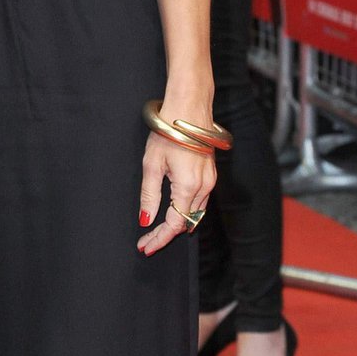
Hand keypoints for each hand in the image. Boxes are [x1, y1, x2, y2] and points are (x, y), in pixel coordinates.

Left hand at [138, 131, 215, 255]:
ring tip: (155, 232)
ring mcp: (210, 180)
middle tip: (146, 242)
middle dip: (166, 234)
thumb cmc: (168, 132)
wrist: (189, 108)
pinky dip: (186, 211)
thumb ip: (149, 195)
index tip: (145, 247)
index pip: (175, 224)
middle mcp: (204, 187)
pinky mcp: (210, 174)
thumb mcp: (151, 165)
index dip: (160, 238)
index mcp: (188, 186)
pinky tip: (172, 212)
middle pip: (186, 222)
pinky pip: (200, 201)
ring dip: (177, 224)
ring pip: (195, 213)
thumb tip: (146, 219)